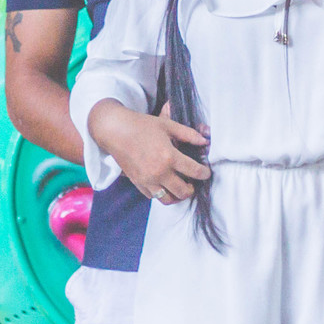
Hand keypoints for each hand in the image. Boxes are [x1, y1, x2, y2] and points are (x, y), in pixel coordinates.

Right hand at [87, 100, 210, 204]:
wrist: (116, 131)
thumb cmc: (143, 125)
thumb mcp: (168, 125)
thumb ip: (188, 134)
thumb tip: (205, 141)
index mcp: (169, 156)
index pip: (194, 171)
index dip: (204, 173)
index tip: (206, 172)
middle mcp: (159, 172)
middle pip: (183, 191)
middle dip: (192, 188)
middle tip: (193, 183)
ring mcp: (148, 180)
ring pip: (168, 199)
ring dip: (177, 196)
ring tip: (180, 187)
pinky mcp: (138, 184)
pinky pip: (154, 196)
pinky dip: (162, 193)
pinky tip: (165, 184)